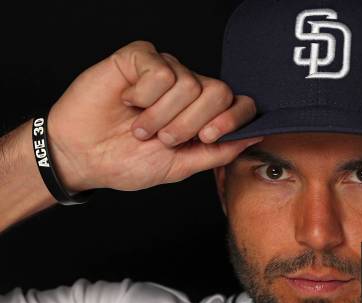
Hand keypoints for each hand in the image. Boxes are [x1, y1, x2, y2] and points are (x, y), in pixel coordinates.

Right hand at [46, 40, 260, 191]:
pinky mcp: (140, 57)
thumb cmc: (129, 161)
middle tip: (163, 138)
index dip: (232, 119)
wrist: (83, 156)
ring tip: (140, 126)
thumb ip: (219, 151)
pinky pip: (160, 70)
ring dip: (160, 115)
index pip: (240, 103)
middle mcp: (189, 88)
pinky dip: (143, 95)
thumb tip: (256, 135)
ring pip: (189, 83)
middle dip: (190, 123)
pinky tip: (127, 101)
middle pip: (219, 91)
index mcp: (203, 114)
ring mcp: (166, 70)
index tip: (206, 137)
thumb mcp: (181, 165)